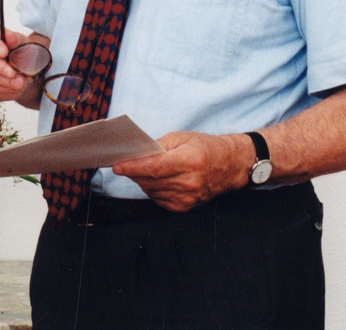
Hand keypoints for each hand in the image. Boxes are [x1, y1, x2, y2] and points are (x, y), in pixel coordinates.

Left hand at [111, 132, 251, 211]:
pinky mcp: (185, 207)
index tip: (116, 166)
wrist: (229, 166)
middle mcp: (189, 182)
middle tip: (124, 165)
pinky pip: (159, 199)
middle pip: (150, 180)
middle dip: (133, 173)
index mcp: (189, 161)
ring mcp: (188, 197)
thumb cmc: (205, 148)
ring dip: (142, 181)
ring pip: (152, 191)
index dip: (132, 167)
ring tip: (141, 170)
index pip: (153, 167)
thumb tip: (136, 154)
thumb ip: (158, 146)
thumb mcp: (182, 138)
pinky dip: (152, 189)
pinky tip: (155, 180)